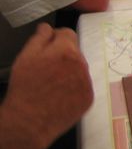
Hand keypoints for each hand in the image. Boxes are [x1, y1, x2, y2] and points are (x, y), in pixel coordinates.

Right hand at [4, 24, 92, 145]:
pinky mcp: (89, 97)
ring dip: (69, 71)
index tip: (46, 48)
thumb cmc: (24, 88)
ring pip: (79, 69)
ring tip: (51, 85)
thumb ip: (39, 38)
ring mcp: (87, 82)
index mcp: (67, 51)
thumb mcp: (25, 57)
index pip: (68, 33)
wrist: (28, 121)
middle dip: (62, 56)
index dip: (55, 38)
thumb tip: (47, 27)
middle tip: (45, 70)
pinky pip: (83, 86)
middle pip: (74, 52)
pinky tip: (59, 96)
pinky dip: (74, 87)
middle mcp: (82, 64)